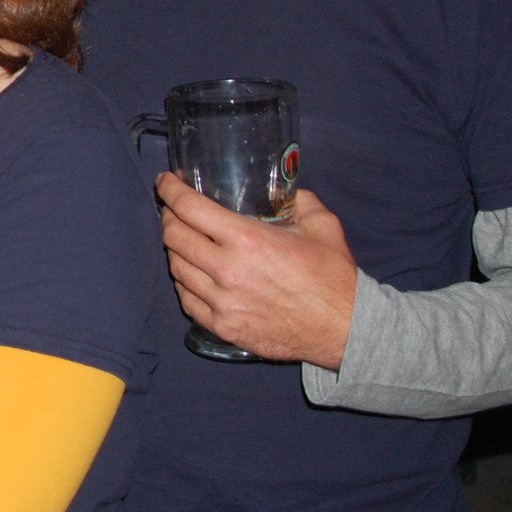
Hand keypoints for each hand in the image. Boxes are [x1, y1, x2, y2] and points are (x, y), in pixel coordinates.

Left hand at [158, 175, 357, 368]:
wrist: (345, 330)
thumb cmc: (333, 277)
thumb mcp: (322, 225)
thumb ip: (299, 200)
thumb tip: (285, 189)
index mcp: (247, 240)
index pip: (189, 208)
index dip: (170, 190)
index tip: (165, 182)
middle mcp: (227, 270)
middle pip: (173, 237)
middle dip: (168, 217)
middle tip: (173, 210)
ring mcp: (222, 302)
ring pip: (176, 268)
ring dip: (175, 250)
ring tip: (183, 240)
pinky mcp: (223, 327)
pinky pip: (187, 299)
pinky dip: (184, 282)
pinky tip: (191, 273)